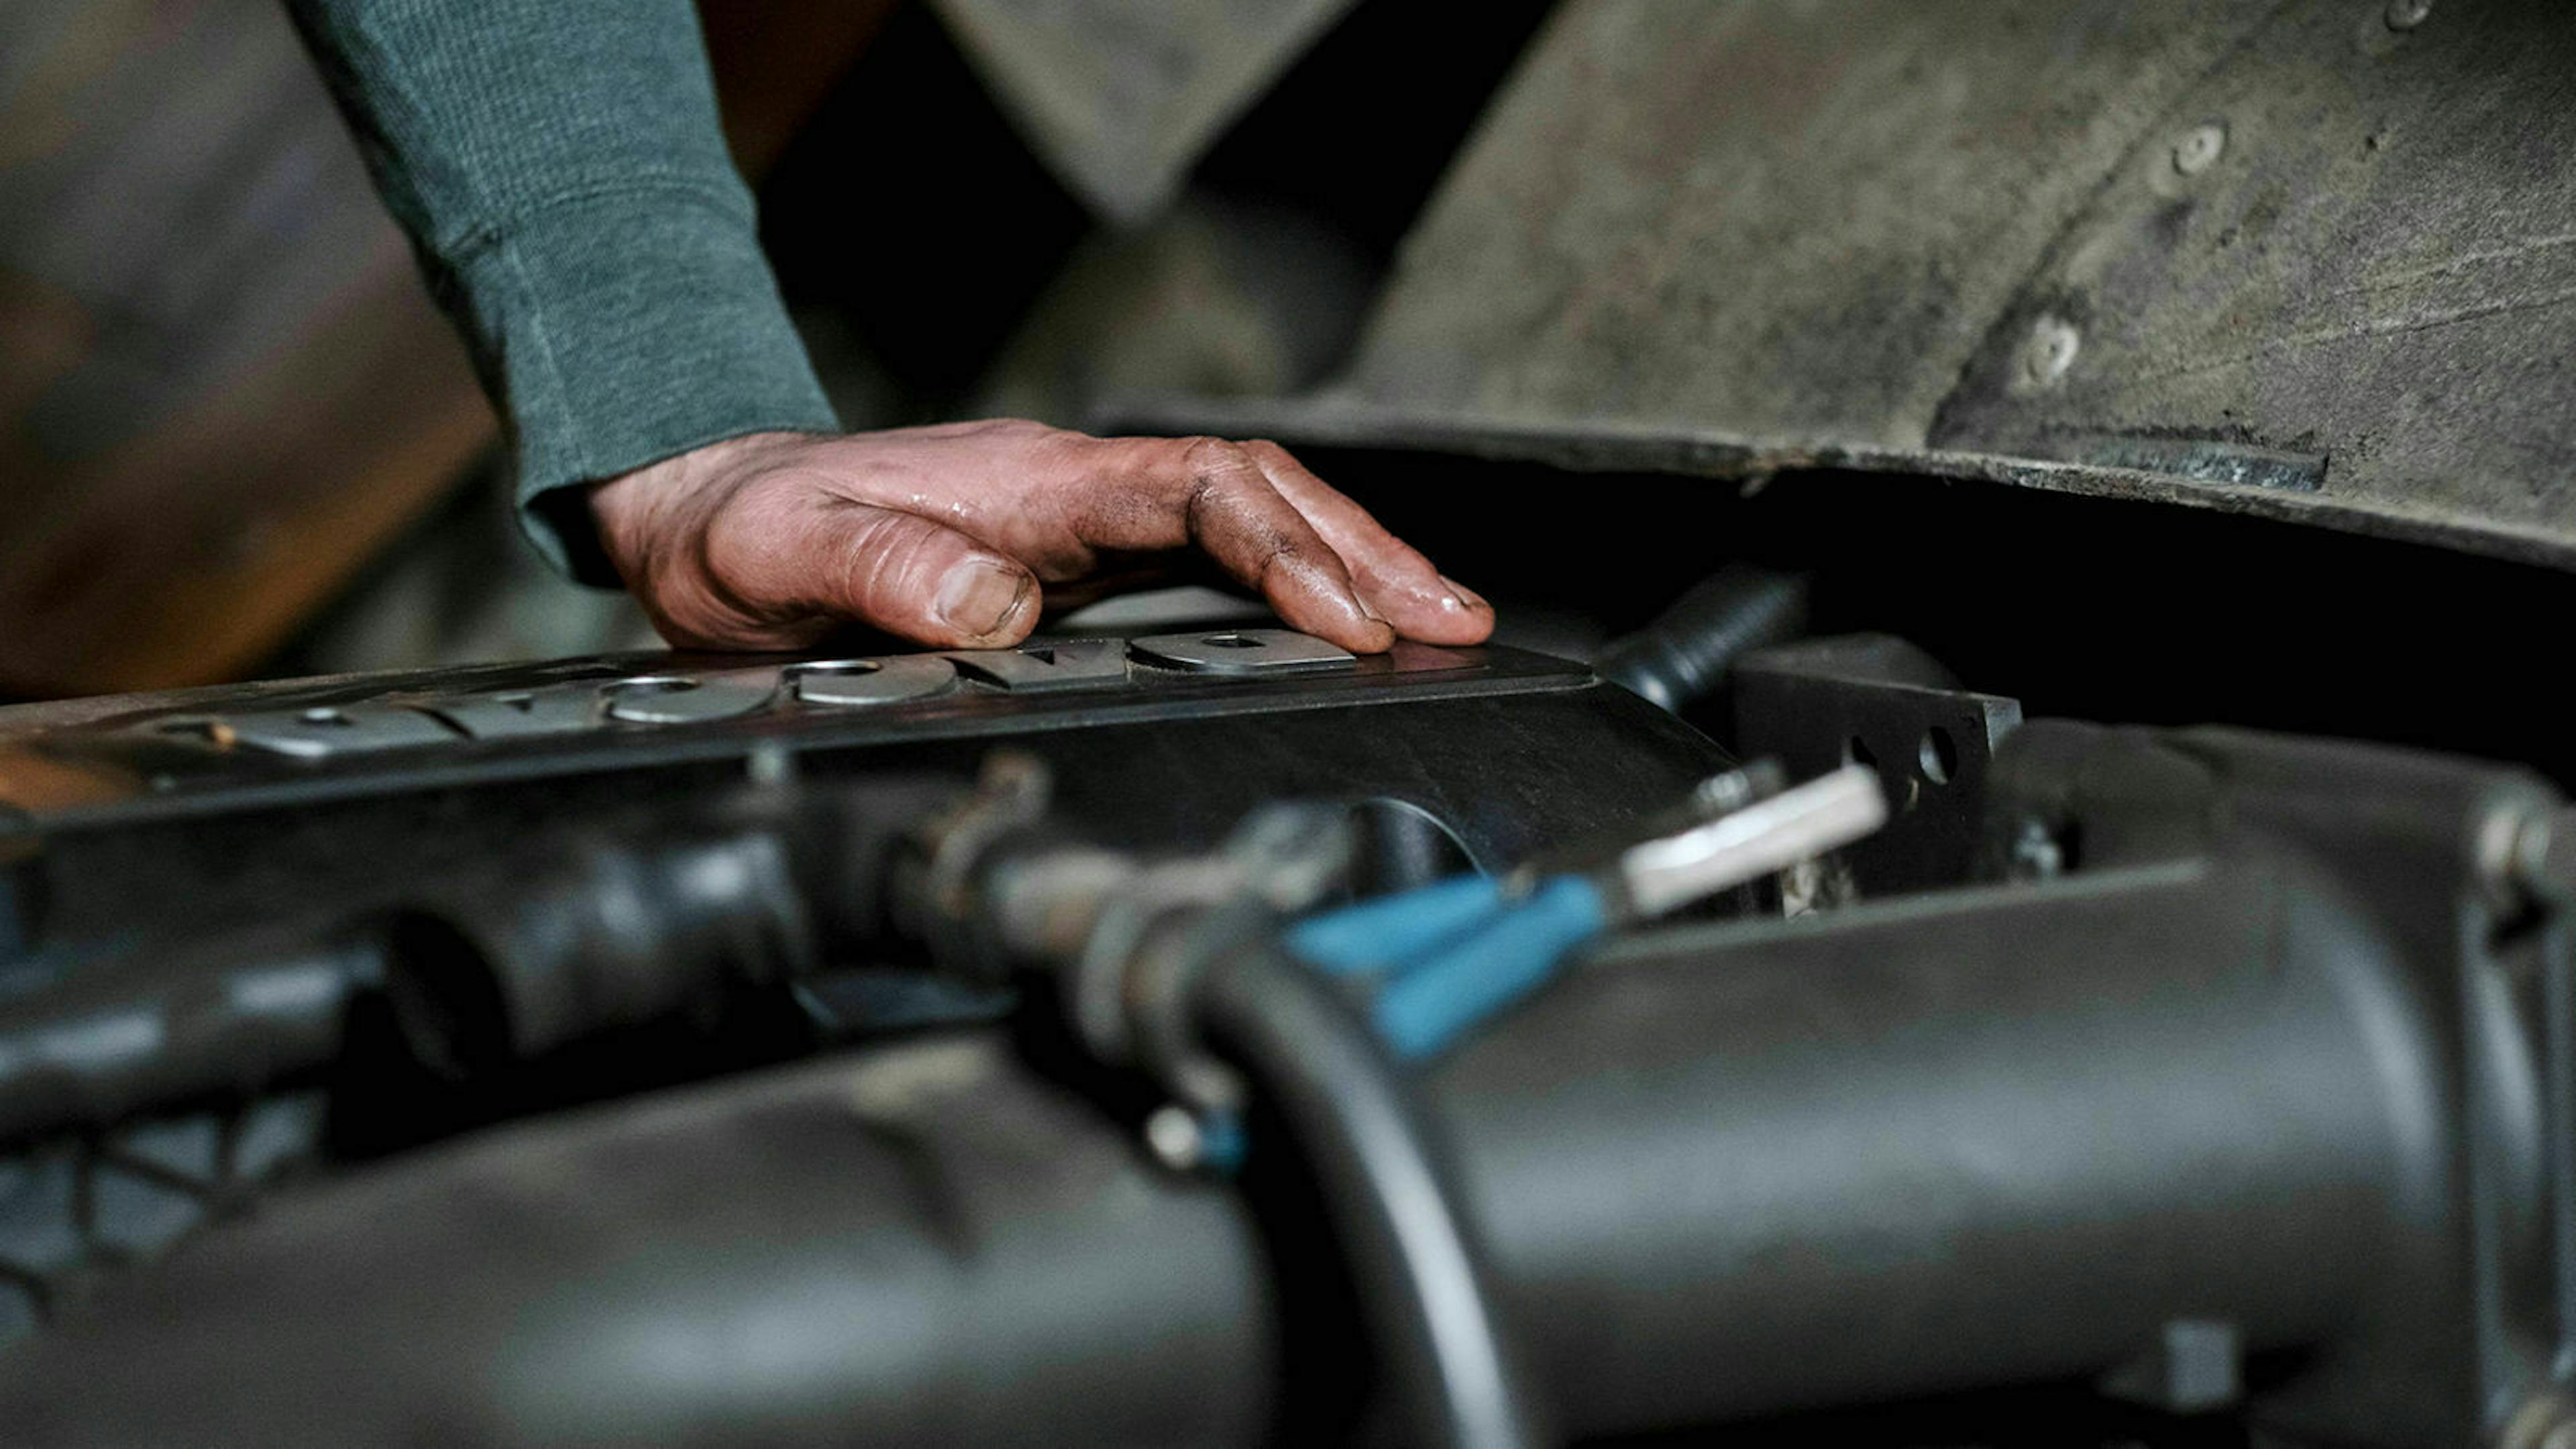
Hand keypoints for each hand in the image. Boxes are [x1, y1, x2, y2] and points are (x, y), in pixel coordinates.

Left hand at [586, 421, 1494, 653]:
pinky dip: (1292, 591)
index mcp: (1034, 484)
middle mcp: (1078, 497)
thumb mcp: (793, 557)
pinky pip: (1213, 564)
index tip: (1348, 620)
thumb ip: (890, 576)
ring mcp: (1087, 529)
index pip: (1200, 490)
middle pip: (1260, 497)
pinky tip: (1338, 634)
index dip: (1286, 549)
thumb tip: (1001, 608)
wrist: (711, 519)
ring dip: (1351, 569)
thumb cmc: (749, 537)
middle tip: (1456, 620)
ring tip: (1442, 624)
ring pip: (1253, 524)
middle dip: (1366, 554)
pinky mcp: (1080, 568)